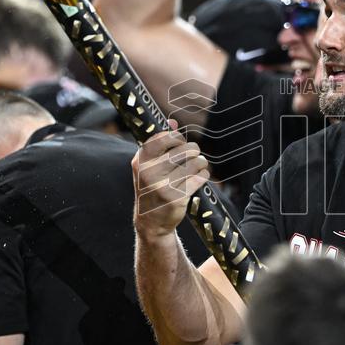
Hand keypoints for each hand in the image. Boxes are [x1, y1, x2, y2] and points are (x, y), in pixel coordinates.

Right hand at [132, 118, 210, 238]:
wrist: (151, 222)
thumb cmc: (152, 188)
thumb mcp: (148, 167)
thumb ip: (159, 145)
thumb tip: (173, 122)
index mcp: (141, 160)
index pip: (164, 137)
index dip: (177, 138)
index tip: (180, 144)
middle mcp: (149, 171)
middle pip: (185, 149)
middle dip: (194, 151)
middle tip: (193, 156)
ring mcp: (162, 185)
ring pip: (195, 162)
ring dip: (200, 163)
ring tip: (198, 166)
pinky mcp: (177, 197)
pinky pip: (199, 178)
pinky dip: (203, 176)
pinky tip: (199, 178)